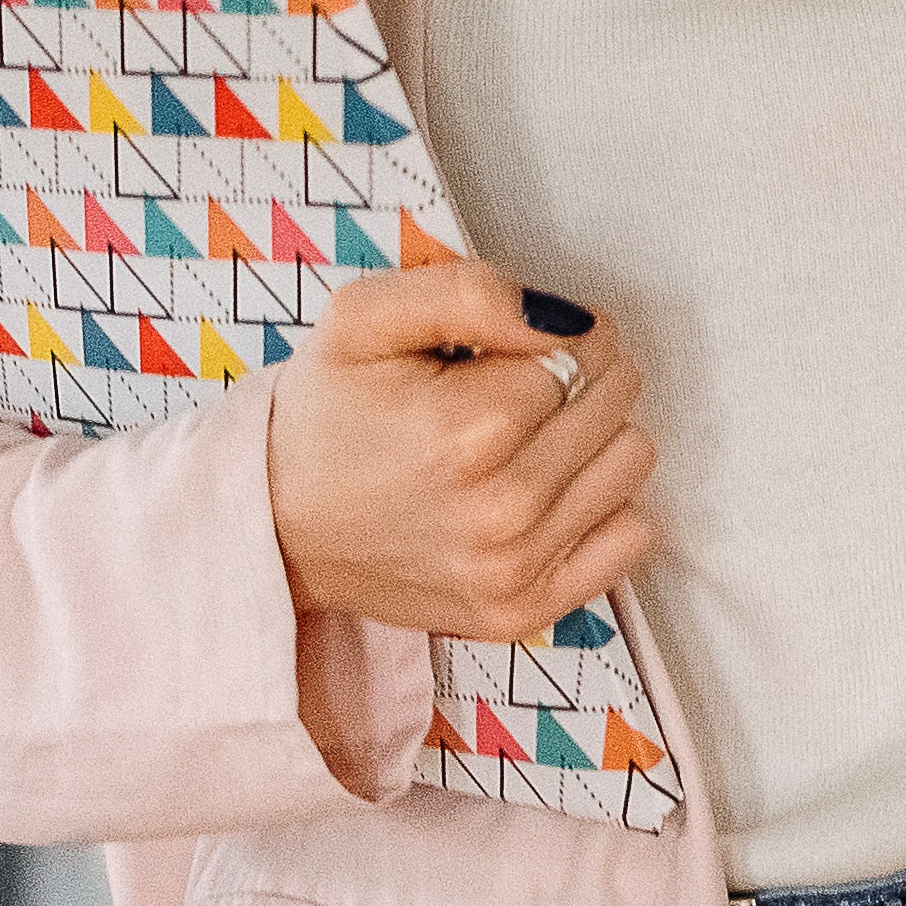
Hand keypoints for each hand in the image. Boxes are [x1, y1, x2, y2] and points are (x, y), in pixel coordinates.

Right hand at [260, 258, 652, 644]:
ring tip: (522, 443)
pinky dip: (600, 509)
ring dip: (591, 440)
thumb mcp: (363, 320)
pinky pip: (631, 538)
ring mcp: (515, 569)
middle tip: (510, 393)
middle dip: (575, 380)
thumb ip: (469, 292)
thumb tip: (564, 318)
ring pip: (631, 462)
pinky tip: (543, 496)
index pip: (586, 350)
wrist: (274, 526)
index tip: (505, 351)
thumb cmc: (325, 414)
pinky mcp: (522, 613)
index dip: (553, 337)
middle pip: (615, 403)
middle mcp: (502, 509)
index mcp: (469, 429)